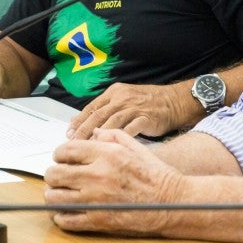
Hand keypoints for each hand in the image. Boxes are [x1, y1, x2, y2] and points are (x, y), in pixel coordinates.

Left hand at [44, 128, 184, 234]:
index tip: (61, 159)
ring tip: (59, 194)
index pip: (64, 151)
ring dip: (53, 195)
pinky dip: (61, 217)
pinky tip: (66, 212)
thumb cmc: (154, 173)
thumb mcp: (134, 146)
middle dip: (53, 175)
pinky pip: (66, 220)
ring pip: (55, 197)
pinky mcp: (98, 221)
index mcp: (105, 154)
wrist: (171, 202)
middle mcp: (97, 175)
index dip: (59, 155)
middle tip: (58, 177)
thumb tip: (92, 133)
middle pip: (54, 174)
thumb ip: (110, 135)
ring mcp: (96, 200)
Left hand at [67, 82, 188, 139]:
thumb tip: (80, 119)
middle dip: (83, 130)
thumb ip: (104, 109)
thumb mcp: (124, 100)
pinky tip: (111, 150)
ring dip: (97, 136)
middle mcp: (122, 98)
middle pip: (98, 115)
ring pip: (111, 122)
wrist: (174, 101)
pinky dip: (120, 139)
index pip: (92, 107)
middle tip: (72, 144)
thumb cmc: (147, 103)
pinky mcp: (146, 118)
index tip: (68, 133)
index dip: (79, 121)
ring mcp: (134, 108)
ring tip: (87, 149)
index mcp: (114, 93)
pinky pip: (131, 130)